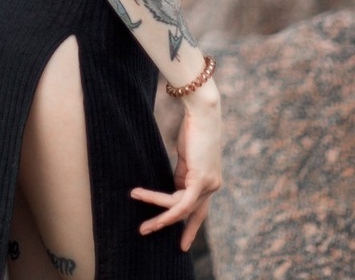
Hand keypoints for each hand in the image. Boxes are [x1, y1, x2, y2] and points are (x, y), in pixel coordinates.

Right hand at [130, 89, 222, 251]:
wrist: (201, 112)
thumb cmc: (193, 127)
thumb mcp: (186, 157)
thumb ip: (183, 174)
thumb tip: (174, 188)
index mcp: (209, 180)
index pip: (199, 208)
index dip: (191, 225)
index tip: (183, 241)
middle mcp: (212, 186)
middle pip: (193, 214)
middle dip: (178, 229)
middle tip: (160, 238)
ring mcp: (209, 185)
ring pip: (181, 209)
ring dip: (159, 217)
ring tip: (142, 224)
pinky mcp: (201, 180)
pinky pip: (181, 202)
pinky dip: (162, 205)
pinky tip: (145, 202)